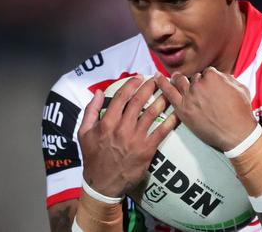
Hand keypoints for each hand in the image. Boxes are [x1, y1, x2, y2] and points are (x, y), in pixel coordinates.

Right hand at [78, 76, 176, 197]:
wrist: (103, 184)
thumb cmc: (93, 157)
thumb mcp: (83, 133)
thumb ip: (90, 111)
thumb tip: (98, 92)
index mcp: (107, 123)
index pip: (121, 97)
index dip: (131, 84)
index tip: (139, 77)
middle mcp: (121, 129)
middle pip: (138, 102)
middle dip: (149, 87)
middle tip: (157, 79)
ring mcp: (135, 139)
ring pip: (151, 114)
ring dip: (161, 100)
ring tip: (169, 91)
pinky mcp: (147, 150)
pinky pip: (161, 132)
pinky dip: (170, 121)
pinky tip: (177, 113)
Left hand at [154, 68, 256, 151]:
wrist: (236, 134)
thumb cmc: (241, 113)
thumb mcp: (241, 89)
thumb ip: (228, 79)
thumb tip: (221, 77)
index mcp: (213, 76)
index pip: (206, 72)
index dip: (208, 79)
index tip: (209, 85)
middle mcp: (199, 84)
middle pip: (193, 78)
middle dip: (195, 82)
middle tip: (196, 88)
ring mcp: (189, 96)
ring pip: (180, 82)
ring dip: (177, 79)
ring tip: (174, 77)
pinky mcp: (183, 109)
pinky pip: (168, 93)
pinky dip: (161, 84)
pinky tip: (156, 78)